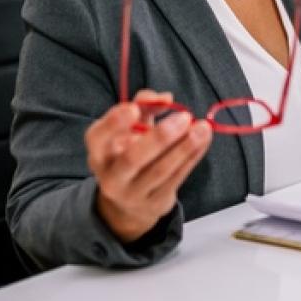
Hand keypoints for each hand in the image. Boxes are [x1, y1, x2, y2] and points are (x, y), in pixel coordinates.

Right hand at [87, 90, 212, 242]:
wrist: (130, 201)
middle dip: (160, 137)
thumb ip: (144, 106)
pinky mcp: (155, 203)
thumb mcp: (130, 128)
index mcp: (99, 152)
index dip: (113, 123)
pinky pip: (176, 178)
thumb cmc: (131, 152)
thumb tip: (165, 98)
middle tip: (184, 117)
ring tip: (202, 128)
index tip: (134, 108)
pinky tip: (203, 141)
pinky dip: (192, 157)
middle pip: (132, 159)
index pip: (97, 137)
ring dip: (184, 148)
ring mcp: (132, 194)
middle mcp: (111, 176)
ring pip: (159, 171)